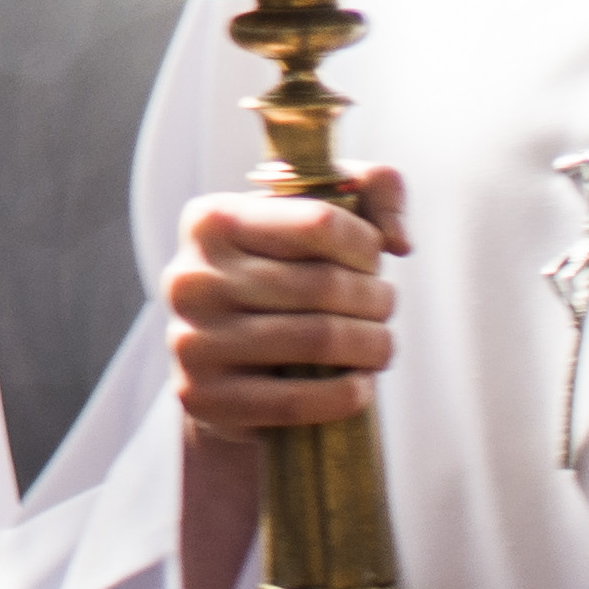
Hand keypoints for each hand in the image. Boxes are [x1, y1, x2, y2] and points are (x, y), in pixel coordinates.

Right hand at [171, 169, 406, 442]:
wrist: (224, 364)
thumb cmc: (281, 277)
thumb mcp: (317, 218)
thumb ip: (373, 188)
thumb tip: (398, 240)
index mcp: (210, 219)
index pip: (318, 222)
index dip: (365, 245)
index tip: (373, 262)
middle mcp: (190, 276)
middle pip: (324, 285)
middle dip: (376, 299)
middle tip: (385, 307)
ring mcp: (190, 339)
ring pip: (317, 340)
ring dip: (373, 345)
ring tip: (382, 345)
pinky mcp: (202, 397)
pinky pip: (295, 401)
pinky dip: (346, 394)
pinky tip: (361, 385)